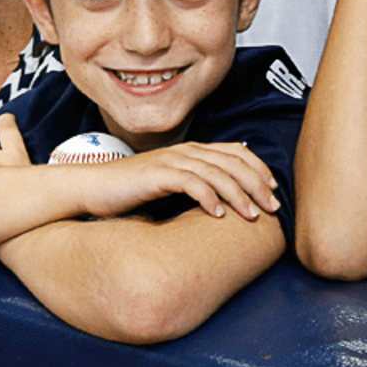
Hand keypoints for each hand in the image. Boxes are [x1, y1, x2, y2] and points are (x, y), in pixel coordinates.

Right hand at [80, 141, 280, 220]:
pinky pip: (189, 183)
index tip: (274, 191)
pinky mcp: (156, 175)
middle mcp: (185, 151)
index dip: (259, 169)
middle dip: (257, 184)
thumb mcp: (169, 184)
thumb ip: (194, 185)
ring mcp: (170, 161)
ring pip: (216, 173)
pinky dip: (208, 197)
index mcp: (192, 151)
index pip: (236, 151)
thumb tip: (223, 200)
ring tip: (252, 215)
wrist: (92, 188)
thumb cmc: (131, 190)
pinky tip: (219, 215)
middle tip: (273, 208)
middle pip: (232, 162)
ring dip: (238, 194)